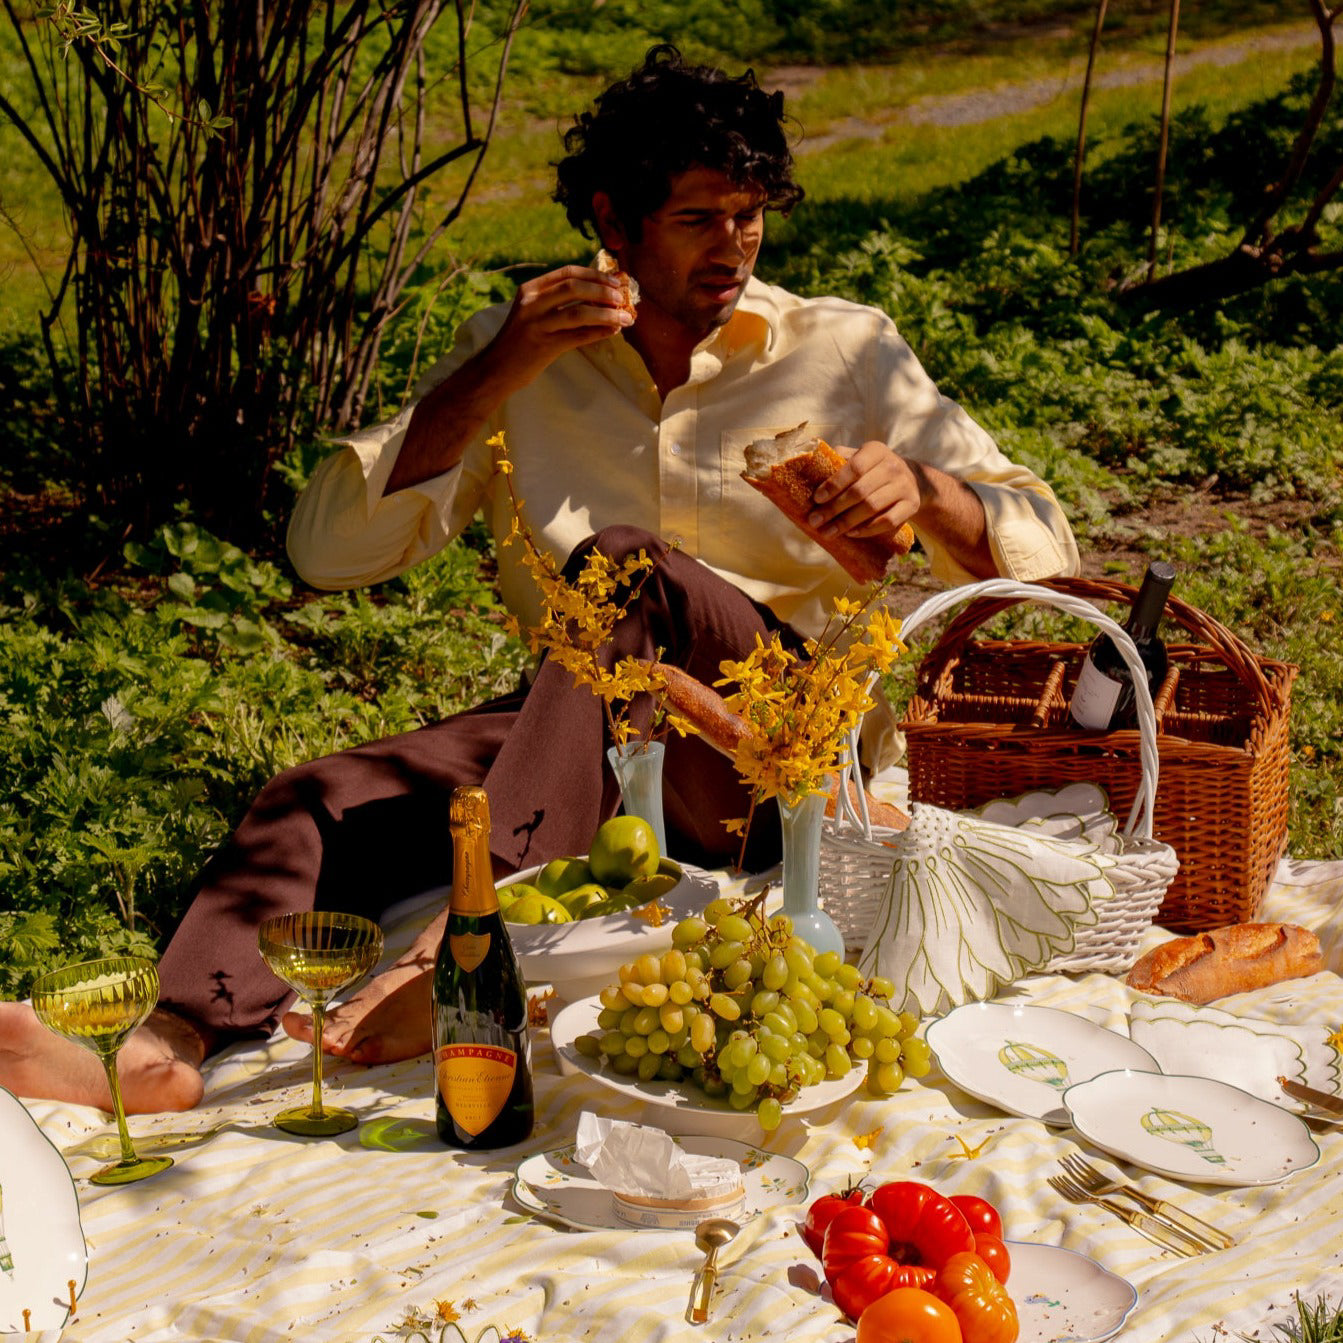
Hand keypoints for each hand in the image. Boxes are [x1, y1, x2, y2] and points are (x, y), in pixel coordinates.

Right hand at [491, 264, 633, 389]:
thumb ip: (556, 300)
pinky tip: (613, 332)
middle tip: (621, 298)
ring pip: (579, 312)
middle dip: (603, 291)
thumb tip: (598, 295)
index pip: (568, 273)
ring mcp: (537, 324)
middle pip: (574, 288)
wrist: (497, 369)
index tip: (615, 281)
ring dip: (607, 314)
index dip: (595, 275)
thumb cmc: (520, 340)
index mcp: (530, 289)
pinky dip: (599, 333)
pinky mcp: (544, 346)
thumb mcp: (532, 312)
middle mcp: (532, 303)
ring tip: (625, 318)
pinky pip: (578, 337)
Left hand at [807, 440, 921, 543]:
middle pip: (860, 491)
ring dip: (847, 522)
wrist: (913, 479)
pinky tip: (851, 533)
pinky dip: (867, 529)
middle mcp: (893, 466)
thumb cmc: (874, 470)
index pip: (853, 467)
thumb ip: (839, 459)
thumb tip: (810, 466)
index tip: (816, 499)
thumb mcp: (860, 457)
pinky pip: (888, 521)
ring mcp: (905, 486)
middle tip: (814, 521)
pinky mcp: (912, 505)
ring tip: (827, 532)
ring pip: (872, 507)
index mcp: (876, 450)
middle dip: (834, 508)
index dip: (834, 484)